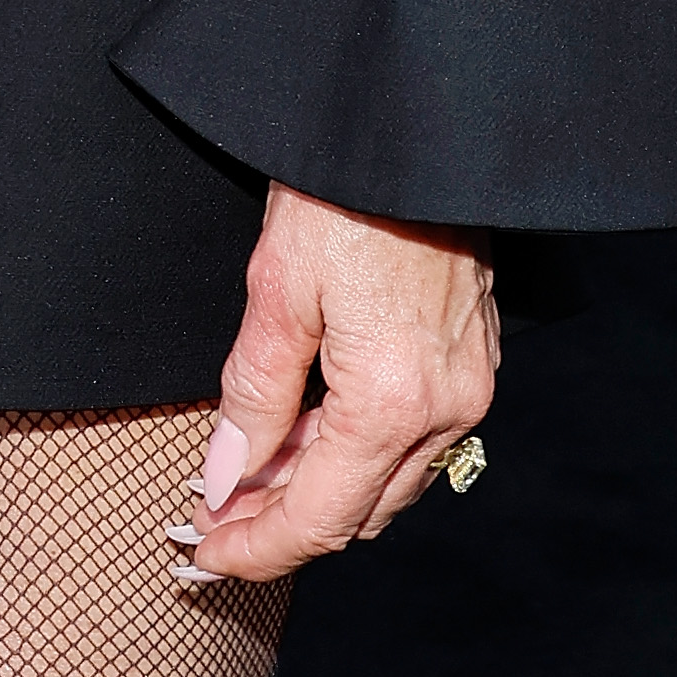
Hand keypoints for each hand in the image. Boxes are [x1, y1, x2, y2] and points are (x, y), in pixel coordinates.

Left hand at [181, 184, 497, 586]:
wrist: (414, 124)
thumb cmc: (341, 192)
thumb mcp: (275, 292)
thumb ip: (252, 398)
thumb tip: (225, 478)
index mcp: (391, 402)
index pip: (318, 517)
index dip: (256, 547)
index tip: (203, 553)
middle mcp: (445, 410)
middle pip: (357, 512)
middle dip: (281, 524)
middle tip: (213, 515)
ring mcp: (469, 388)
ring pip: (389, 481)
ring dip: (320, 489)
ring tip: (248, 474)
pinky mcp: (473, 361)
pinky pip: (415, 441)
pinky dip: (358, 451)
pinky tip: (307, 429)